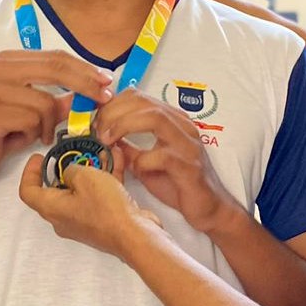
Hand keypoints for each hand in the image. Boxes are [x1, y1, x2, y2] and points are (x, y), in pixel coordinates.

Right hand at [0, 50, 113, 183]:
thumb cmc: (5, 131)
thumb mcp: (38, 112)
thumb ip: (62, 98)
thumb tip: (97, 90)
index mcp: (8, 60)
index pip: (56, 57)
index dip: (85, 69)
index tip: (107, 82)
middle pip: (55, 69)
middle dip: (85, 85)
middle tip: (104, 99)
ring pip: (45, 101)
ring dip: (49, 123)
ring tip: (37, 133)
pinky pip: (32, 120)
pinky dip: (35, 133)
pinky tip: (23, 138)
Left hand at [18, 152, 161, 258]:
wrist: (134, 234)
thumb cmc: (106, 209)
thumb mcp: (85, 176)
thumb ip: (71, 169)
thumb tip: (70, 171)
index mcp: (52, 208)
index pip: (28, 191)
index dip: (30, 172)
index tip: (39, 157)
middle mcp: (63, 217)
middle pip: (55, 190)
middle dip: (66, 168)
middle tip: (74, 153)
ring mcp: (83, 220)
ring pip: (80, 191)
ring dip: (90, 170)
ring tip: (101, 152)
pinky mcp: (101, 220)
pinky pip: (98, 196)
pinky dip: (104, 179)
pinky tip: (116, 161)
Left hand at [96, 89, 240, 235]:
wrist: (210, 208)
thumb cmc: (179, 184)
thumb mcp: (146, 163)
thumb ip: (128, 148)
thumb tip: (104, 139)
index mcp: (171, 120)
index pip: (138, 96)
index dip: (112, 104)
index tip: (95, 121)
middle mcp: (182, 126)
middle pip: (144, 102)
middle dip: (114, 112)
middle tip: (97, 130)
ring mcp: (188, 144)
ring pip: (155, 118)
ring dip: (124, 125)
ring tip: (108, 140)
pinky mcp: (190, 166)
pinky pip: (162, 155)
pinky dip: (142, 160)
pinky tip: (135, 169)